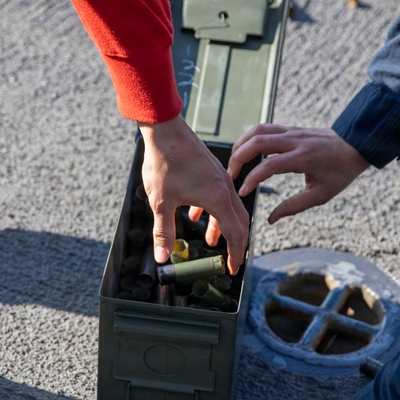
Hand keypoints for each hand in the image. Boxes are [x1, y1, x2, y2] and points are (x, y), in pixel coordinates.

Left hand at [138, 115, 247, 274]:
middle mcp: (225, 188)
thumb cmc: (165, 162)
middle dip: (234, 243)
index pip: (235, 233)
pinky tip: (194, 214)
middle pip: (238, 222)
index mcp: (217, 198)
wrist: (165, 129)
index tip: (232, 269)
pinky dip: (212, 210)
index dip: (235, 254)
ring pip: (228, 208)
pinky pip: (219, 196)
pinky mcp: (212, 171)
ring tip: (210, 240)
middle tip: (228, 260)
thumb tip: (162, 257)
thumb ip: (164, 231)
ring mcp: (220, 178)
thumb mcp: (161, 202)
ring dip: (221, 226)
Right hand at [227, 124, 369, 223]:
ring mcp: (291, 131)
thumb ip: (293, 207)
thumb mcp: (320, 195)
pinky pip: (264, 128)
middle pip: (257, 142)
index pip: (269, 166)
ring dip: (241, 145)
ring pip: (257, 130)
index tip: (243, 193)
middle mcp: (295, 141)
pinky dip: (249, 138)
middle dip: (238, 158)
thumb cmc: (340, 172)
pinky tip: (244, 151)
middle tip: (230, 175)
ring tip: (233, 162)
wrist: (356, 145)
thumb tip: (271, 219)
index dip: (252, 180)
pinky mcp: (290, 128)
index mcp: (304, 158)